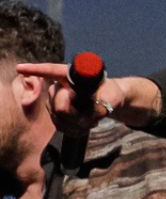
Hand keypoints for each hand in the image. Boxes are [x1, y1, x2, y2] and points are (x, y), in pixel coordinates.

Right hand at [15, 63, 158, 130]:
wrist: (108, 102)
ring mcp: (54, 102)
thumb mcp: (112, 97)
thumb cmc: (111, 94)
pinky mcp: (56, 116)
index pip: (51, 71)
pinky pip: (63, 128)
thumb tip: (89, 115)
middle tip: (95, 114)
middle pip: (60, 106)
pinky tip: (87, 124)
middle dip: (79, 115)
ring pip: (61, 119)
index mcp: (71, 75)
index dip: (36, 70)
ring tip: (94, 118)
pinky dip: (77, 130)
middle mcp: (58, 87)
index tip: (21, 68)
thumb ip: (101, 105)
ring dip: (81, 124)